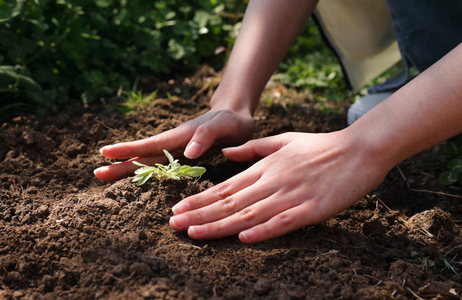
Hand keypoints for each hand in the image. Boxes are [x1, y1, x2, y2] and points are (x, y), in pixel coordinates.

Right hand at [94, 108, 254, 180]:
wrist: (237, 117)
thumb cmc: (232, 121)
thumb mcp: (225, 125)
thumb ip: (207, 135)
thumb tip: (188, 152)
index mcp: (180, 136)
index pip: (151, 145)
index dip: (129, 150)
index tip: (105, 152)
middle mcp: (174, 144)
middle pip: (143, 156)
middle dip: (120, 163)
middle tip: (96, 173)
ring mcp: (176, 150)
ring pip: (148, 162)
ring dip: (127, 168)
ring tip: (105, 174)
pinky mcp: (182, 157)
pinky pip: (160, 167)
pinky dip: (144, 172)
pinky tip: (134, 179)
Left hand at [169, 131, 389, 242]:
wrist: (359, 149)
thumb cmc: (320, 146)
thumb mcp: (283, 140)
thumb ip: (253, 149)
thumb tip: (226, 153)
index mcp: (265, 167)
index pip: (225, 186)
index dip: (199, 199)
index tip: (178, 208)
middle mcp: (272, 181)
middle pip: (229, 202)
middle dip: (199, 214)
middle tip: (173, 224)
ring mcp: (291, 196)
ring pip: (248, 213)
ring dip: (219, 225)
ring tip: (193, 233)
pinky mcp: (311, 209)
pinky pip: (283, 222)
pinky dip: (263, 231)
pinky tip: (243, 238)